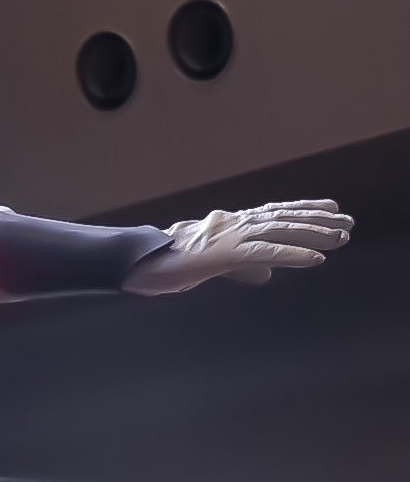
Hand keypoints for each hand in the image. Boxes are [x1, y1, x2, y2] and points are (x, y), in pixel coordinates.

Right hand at [122, 200, 351, 293]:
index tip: (329, 208)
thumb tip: (265, 273)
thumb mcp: (208, 264)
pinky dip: (292, 254)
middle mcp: (230, 224)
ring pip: (278, 230)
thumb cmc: (164, 264)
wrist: (134, 264)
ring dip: (313, 233)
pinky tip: (316, 258)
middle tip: (347, 221)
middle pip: (281, 217)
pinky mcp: (222, 253)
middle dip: (316, 219)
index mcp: (226, 225)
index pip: (271, 213)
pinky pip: (264, 252)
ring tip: (341, 237)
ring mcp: (226, 236)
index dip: (302, 210)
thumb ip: (240, 266)